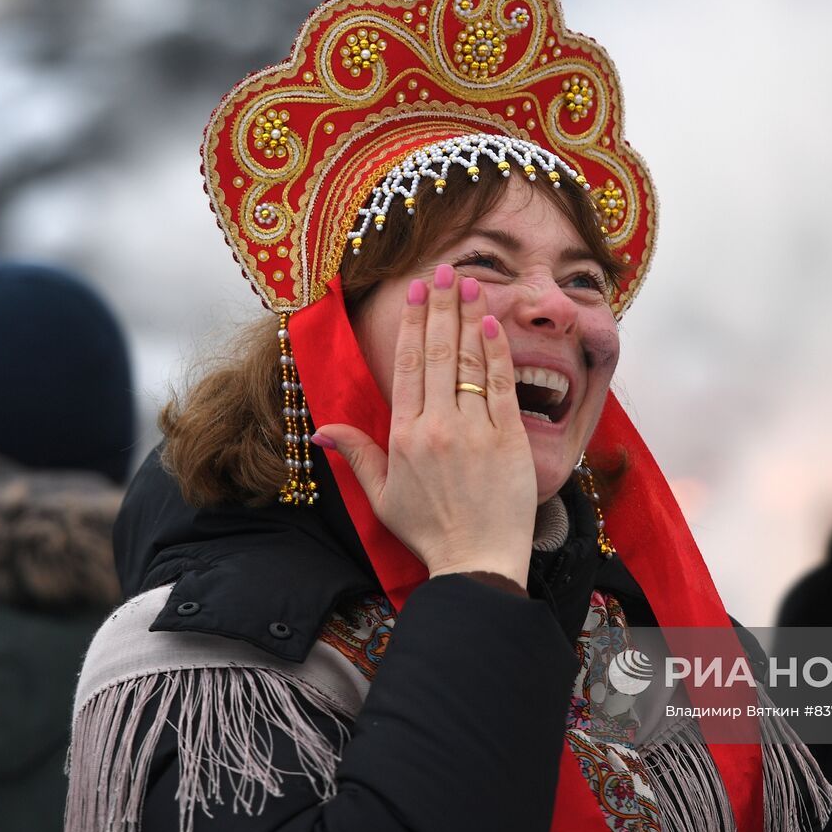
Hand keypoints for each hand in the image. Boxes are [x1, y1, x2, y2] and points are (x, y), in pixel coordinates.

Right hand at [314, 265, 537, 586]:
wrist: (476, 561)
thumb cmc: (429, 531)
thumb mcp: (381, 496)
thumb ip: (356, 455)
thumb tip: (321, 428)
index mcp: (405, 436)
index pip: (406, 366)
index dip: (410, 323)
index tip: (415, 291)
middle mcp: (438, 426)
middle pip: (437, 353)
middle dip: (440, 306)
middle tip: (443, 269)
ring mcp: (476, 431)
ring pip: (469, 362)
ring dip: (469, 317)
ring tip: (470, 283)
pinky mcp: (509, 440)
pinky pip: (501, 387)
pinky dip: (497, 353)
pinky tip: (494, 324)